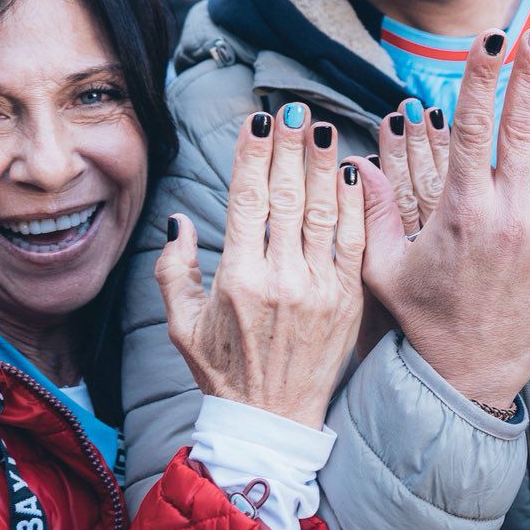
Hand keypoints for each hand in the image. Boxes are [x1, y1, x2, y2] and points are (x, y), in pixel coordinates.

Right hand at [157, 107, 364, 428]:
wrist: (273, 421)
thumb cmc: (222, 372)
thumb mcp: (181, 324)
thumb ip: (175, 269)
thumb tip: (179, 219)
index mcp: (237, 280)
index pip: (247, 201)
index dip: (254, 157)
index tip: (258, 122)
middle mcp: (280, 280)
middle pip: (287, 197)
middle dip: (290, 148)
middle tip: (293, 108)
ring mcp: (319, 290)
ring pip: (323, 212)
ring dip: (323, 165)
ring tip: (322, 127)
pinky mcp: (348, 300)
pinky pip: (353, 241)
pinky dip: (354, 205)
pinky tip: (355, 172)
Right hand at [358, 28, 529, 410]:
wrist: (474, 376)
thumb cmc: (425, 320)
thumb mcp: (385, 268)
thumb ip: (374, 212)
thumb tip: (355, 163)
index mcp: (461, 210)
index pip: (474, 127)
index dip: (483, 78)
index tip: (492, 40)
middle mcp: (507, 212)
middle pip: (522, 126)